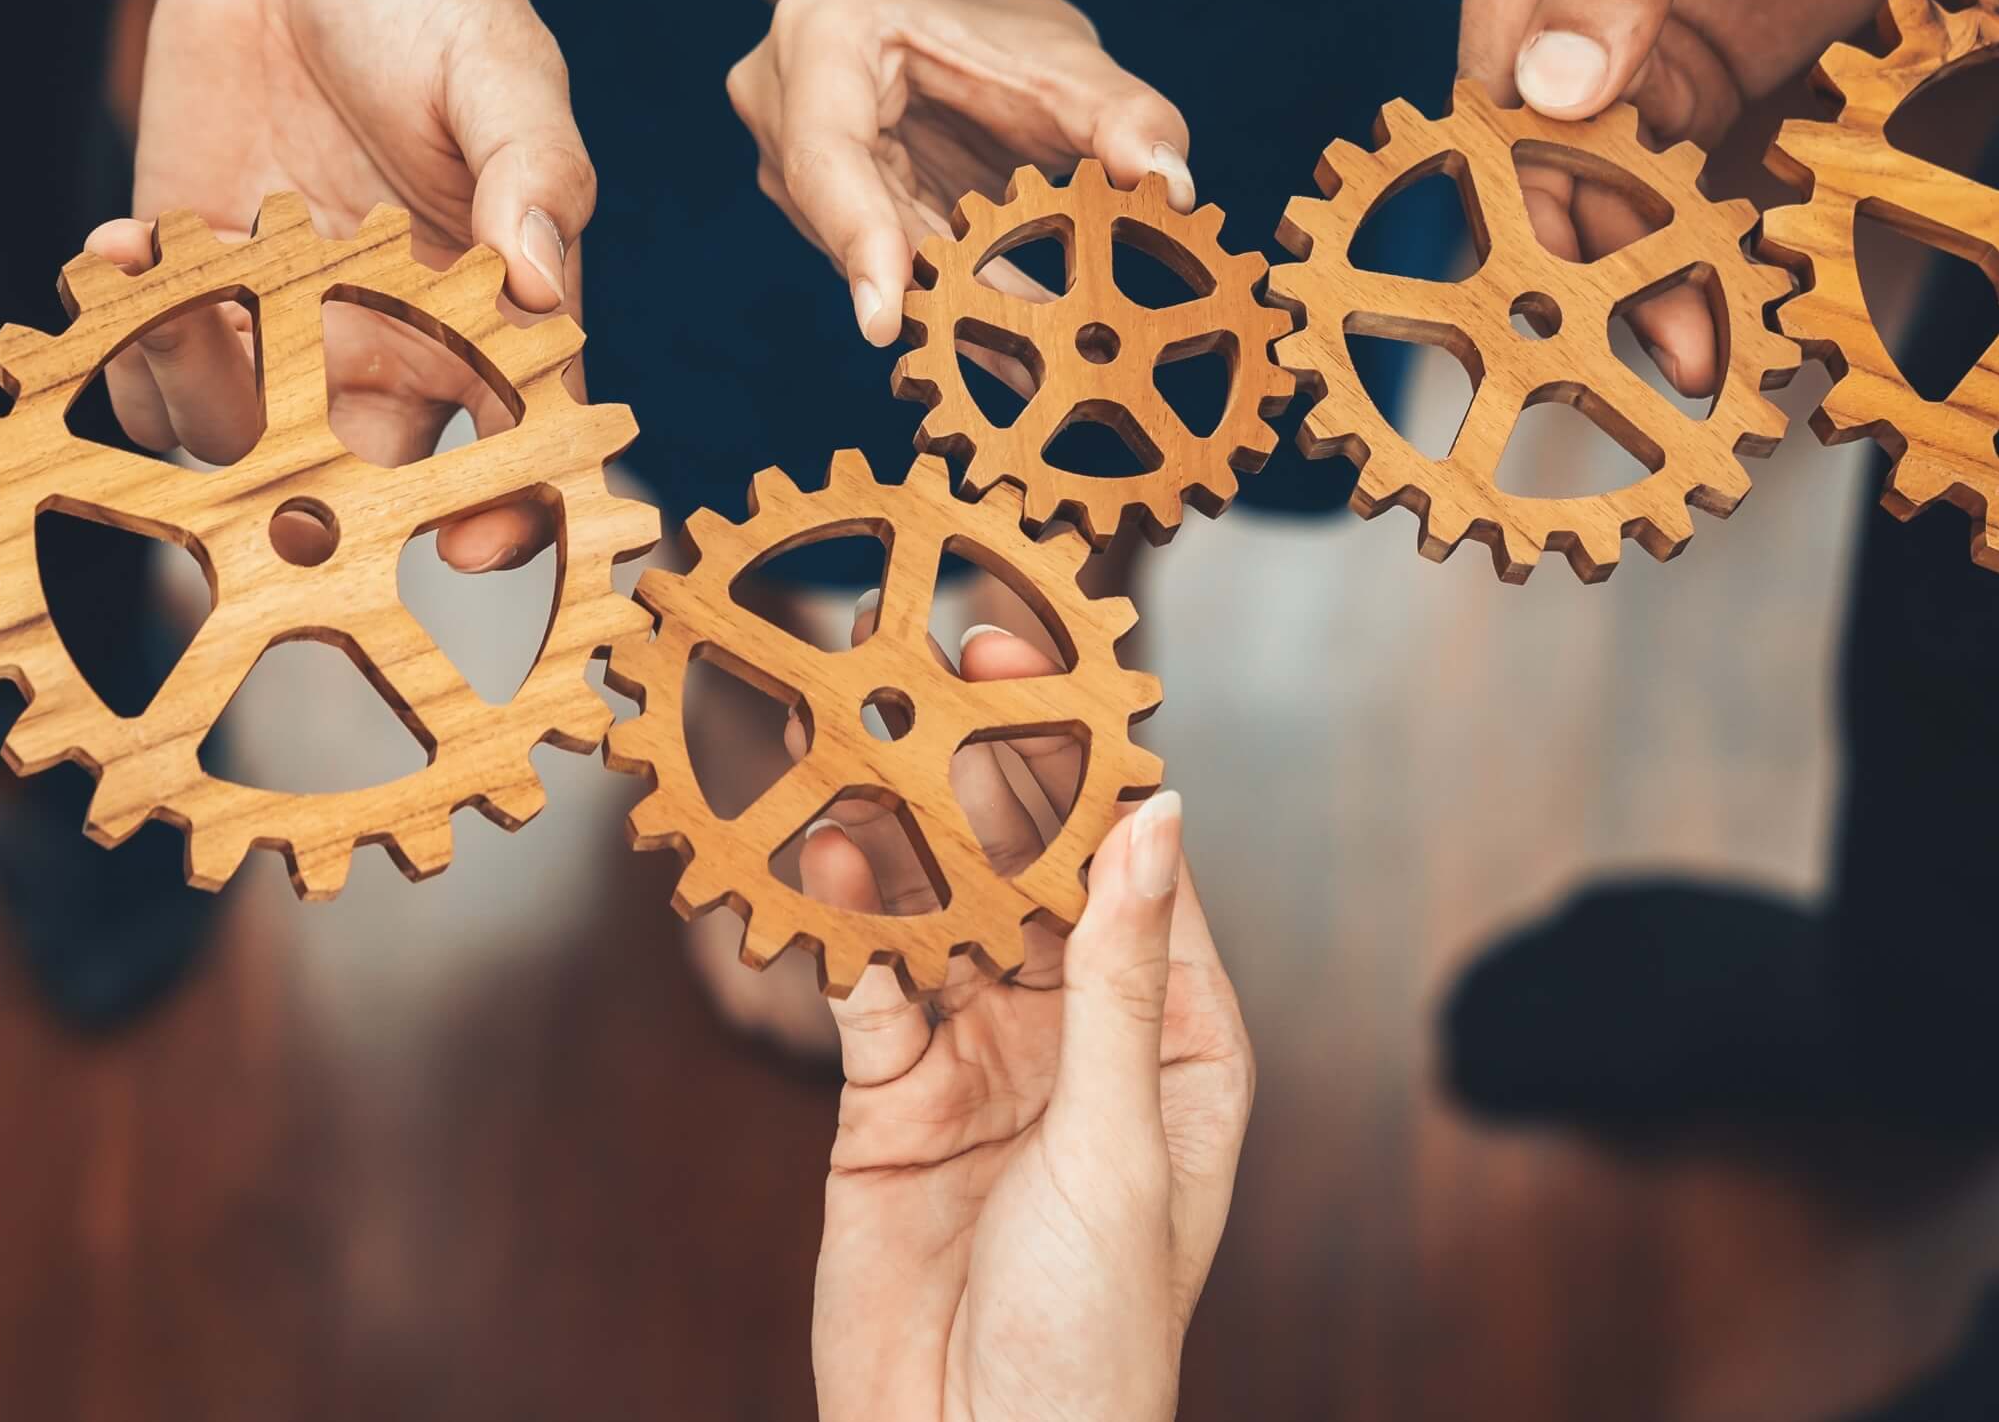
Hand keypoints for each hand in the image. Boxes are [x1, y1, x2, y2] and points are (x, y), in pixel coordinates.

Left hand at [124, 0, 589, 571]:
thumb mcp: (500, 67)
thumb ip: (529, 175)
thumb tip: (547, 284)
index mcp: (486, 302)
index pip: (514, 434)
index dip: (505, 510)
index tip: (470, 550)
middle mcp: (384, 329)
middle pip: (360, 466)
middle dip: (315, 501)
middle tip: (270, 490)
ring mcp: (279, 308)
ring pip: (240, 422)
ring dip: (201, 394)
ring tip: (193, 308)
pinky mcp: (187, 264)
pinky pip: (144, 338)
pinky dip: (118, 314)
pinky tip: (120, 246)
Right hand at [731, 0, 1194, 344]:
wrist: (953, 13)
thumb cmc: (998, 23)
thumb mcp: (1066, 54)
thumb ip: (1123, 112)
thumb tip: (1170, 185)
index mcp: (823, 34)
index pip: (828, 153)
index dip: (858, 238)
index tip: (885, 322)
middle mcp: (780, 101)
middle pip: (841, 222)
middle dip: (929, 295)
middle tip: (1018, 365)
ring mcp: (790, 161)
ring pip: (862, 259)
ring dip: (945, 309)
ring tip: (1032, 367)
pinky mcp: (817, 211)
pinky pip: (882, 268)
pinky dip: (947, 303)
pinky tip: (1010, 352)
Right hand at [807, 628, 1252, 1421]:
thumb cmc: (1092, 1335)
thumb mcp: (1118, 1140)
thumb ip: (1118, 977)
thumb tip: (1154, 818)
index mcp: (1181, 1046)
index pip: (1137, 872)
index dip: (1093, 764)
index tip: (1044, 664)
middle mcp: (1085, 1043)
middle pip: (1035, 877)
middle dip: (987, 774)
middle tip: (933, 663)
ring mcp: (983, 1068)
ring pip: (943, 918)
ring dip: (901, 835)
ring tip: (860, 733)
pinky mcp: (890, 1106)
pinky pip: (868, 989)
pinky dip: (843, 923)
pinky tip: (817, 857)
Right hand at [1451, 0, 1969, 388]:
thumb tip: (1548, 85)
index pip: (1493, 71)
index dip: (1520, 177)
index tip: (1555, 277)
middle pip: (1539, 142)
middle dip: (1581, 250)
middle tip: (1633, 346)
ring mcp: (1620, 35)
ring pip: (1602, 175)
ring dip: (1638, 264)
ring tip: (1693, 354)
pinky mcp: (1690, 71)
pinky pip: (1672, 173)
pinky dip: (1689, 239)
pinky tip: (1718, 304)